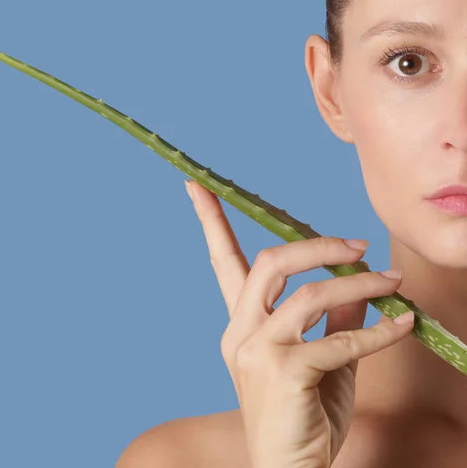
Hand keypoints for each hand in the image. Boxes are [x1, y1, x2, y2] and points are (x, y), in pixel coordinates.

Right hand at [185, 180, 412, 467]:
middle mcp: (240, 332)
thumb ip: (333, 318)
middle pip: (270, 263)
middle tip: (357, 244)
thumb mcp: (321, 358)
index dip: (210, 220)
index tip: (196, 185)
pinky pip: (339, 340)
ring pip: (309, 296)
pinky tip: (403, 324)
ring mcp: (258, 352)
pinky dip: (378, 331)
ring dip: (358, 284)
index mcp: (240, 325)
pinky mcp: (284, 373)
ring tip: (392, 282)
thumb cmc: (303, 414)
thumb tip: (359, 284)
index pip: (221, 262)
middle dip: (316, 245)